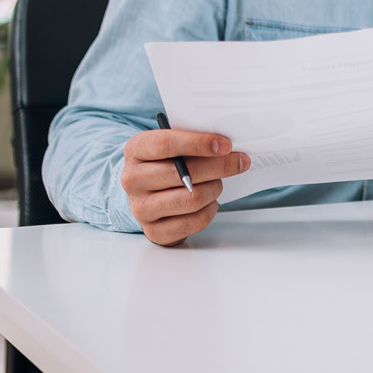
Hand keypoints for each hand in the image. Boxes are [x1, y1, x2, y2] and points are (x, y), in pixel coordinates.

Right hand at [120, 127, 249, 245]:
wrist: (148, 195)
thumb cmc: (166, 164)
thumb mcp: (171, 145)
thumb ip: (192, 141)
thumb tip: (226, 145)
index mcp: (135, 150)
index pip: (165, 144)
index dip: (198, 143)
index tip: (226, 145)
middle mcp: (132, 180)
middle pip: (184, 173)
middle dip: (219, 166)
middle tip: (240, 161)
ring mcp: (140, 208)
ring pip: (192, 198)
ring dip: (215, 188)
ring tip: (218, 182)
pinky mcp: (154, 231)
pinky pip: (195, 221)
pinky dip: (211, 209)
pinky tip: (210, 201)